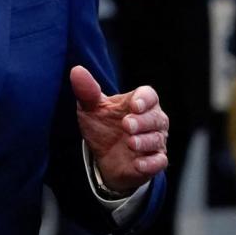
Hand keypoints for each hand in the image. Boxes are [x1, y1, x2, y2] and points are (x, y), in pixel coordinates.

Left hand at [70, 66, 168, 194]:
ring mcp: (154, 141)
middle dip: (143, 121)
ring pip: (157, 139)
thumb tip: (76, 70)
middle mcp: (151, 120)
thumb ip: (87, 91)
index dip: (144, 99)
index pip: (149, 96)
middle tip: (126, 125)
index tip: (133, 104)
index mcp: (139, 103)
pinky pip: (159, 162)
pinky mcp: (154, 161)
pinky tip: (137, 164)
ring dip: (145, 141)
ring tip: (130, 143)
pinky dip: (150, 163)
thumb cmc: (102, 125)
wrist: (102, 157)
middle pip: (157, 117)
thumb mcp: (91, 108)